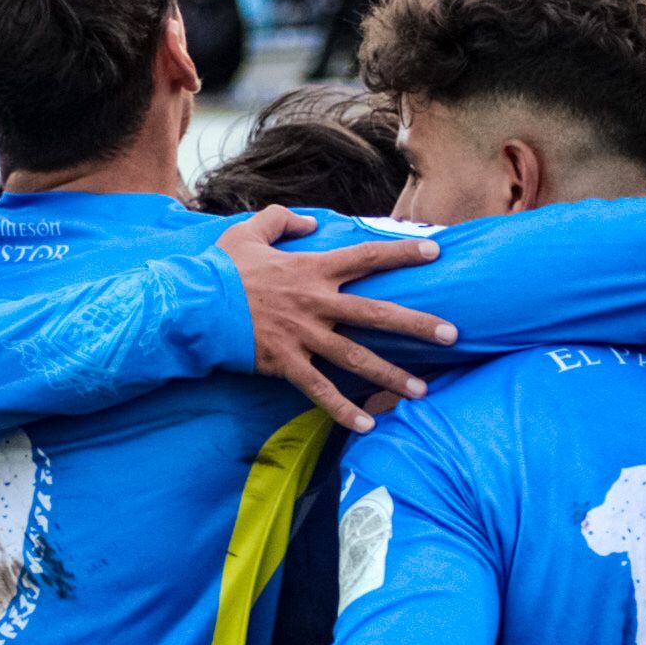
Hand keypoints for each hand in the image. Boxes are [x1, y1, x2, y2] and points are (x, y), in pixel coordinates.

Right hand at [217, 205, 455, 433]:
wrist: (192, 306)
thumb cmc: (220, 269)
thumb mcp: (249, 231)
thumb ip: (282, 220)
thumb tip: (310, 223)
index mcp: (312, 269)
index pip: (367, 257)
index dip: (403, 254)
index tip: (436, 254)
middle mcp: (316, 303)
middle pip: (377, 313)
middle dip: (417, 324)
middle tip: (453, 335)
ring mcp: (303, 336)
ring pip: (357, 358)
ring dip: (392, 375)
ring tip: (423, 390)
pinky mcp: (286, 363)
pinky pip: (320, 391)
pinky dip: (344, 409)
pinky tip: (368, 424)